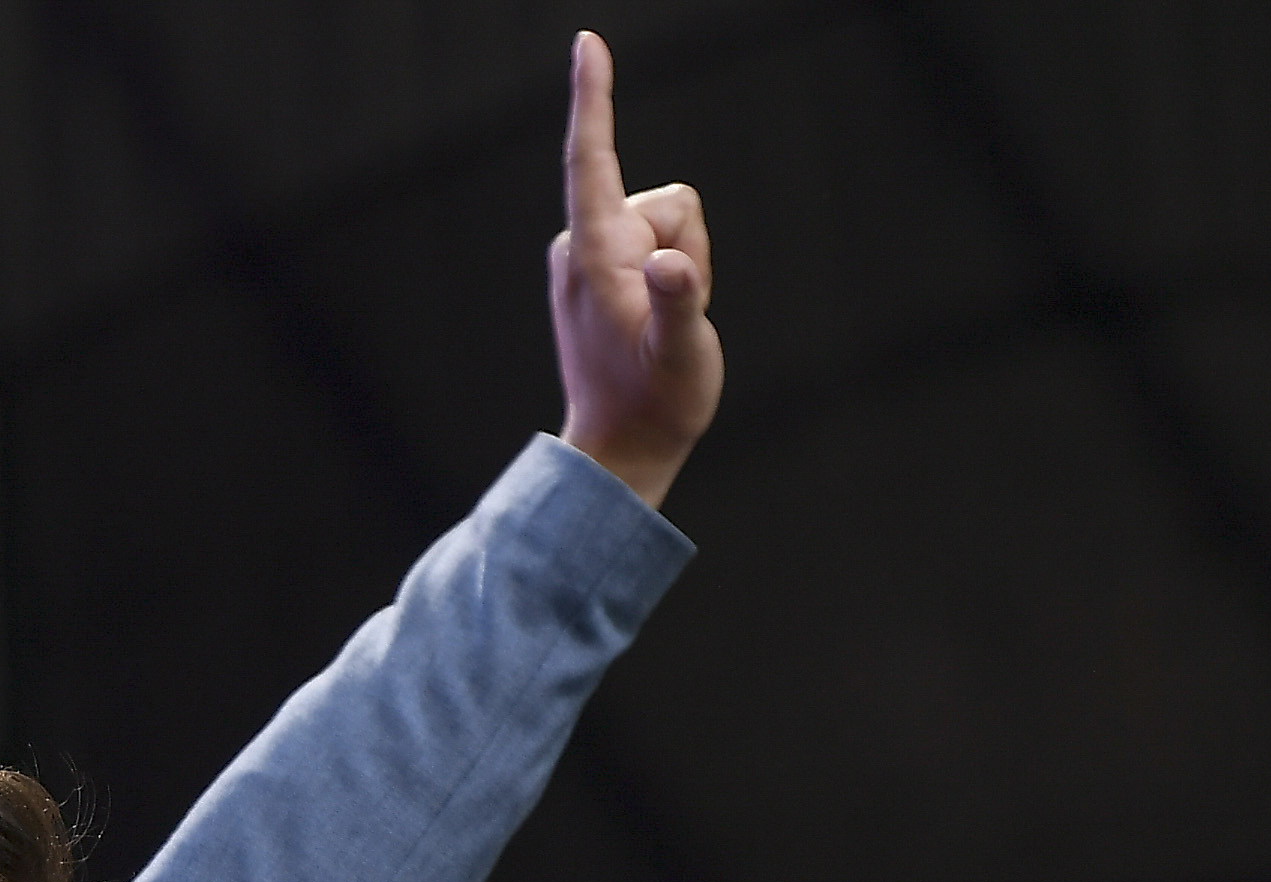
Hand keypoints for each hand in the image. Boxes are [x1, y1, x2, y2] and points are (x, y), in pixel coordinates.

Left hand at [549, 31, 721, 509]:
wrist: (623, 448)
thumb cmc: (655, 404)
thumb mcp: (681, 355)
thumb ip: (681, 301)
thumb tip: (674, 263)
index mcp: (594, 253)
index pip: (592, 159)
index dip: (595, 98)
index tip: (588, 43)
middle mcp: (583, 245)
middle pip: (664, 199)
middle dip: (688, 243)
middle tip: (674, 314)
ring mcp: (589, 258)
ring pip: (667, 222)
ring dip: (683, 265)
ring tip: (663, 324)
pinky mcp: (599, 271)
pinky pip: (656, 244)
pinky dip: (671, 275)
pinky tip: (653, 320)